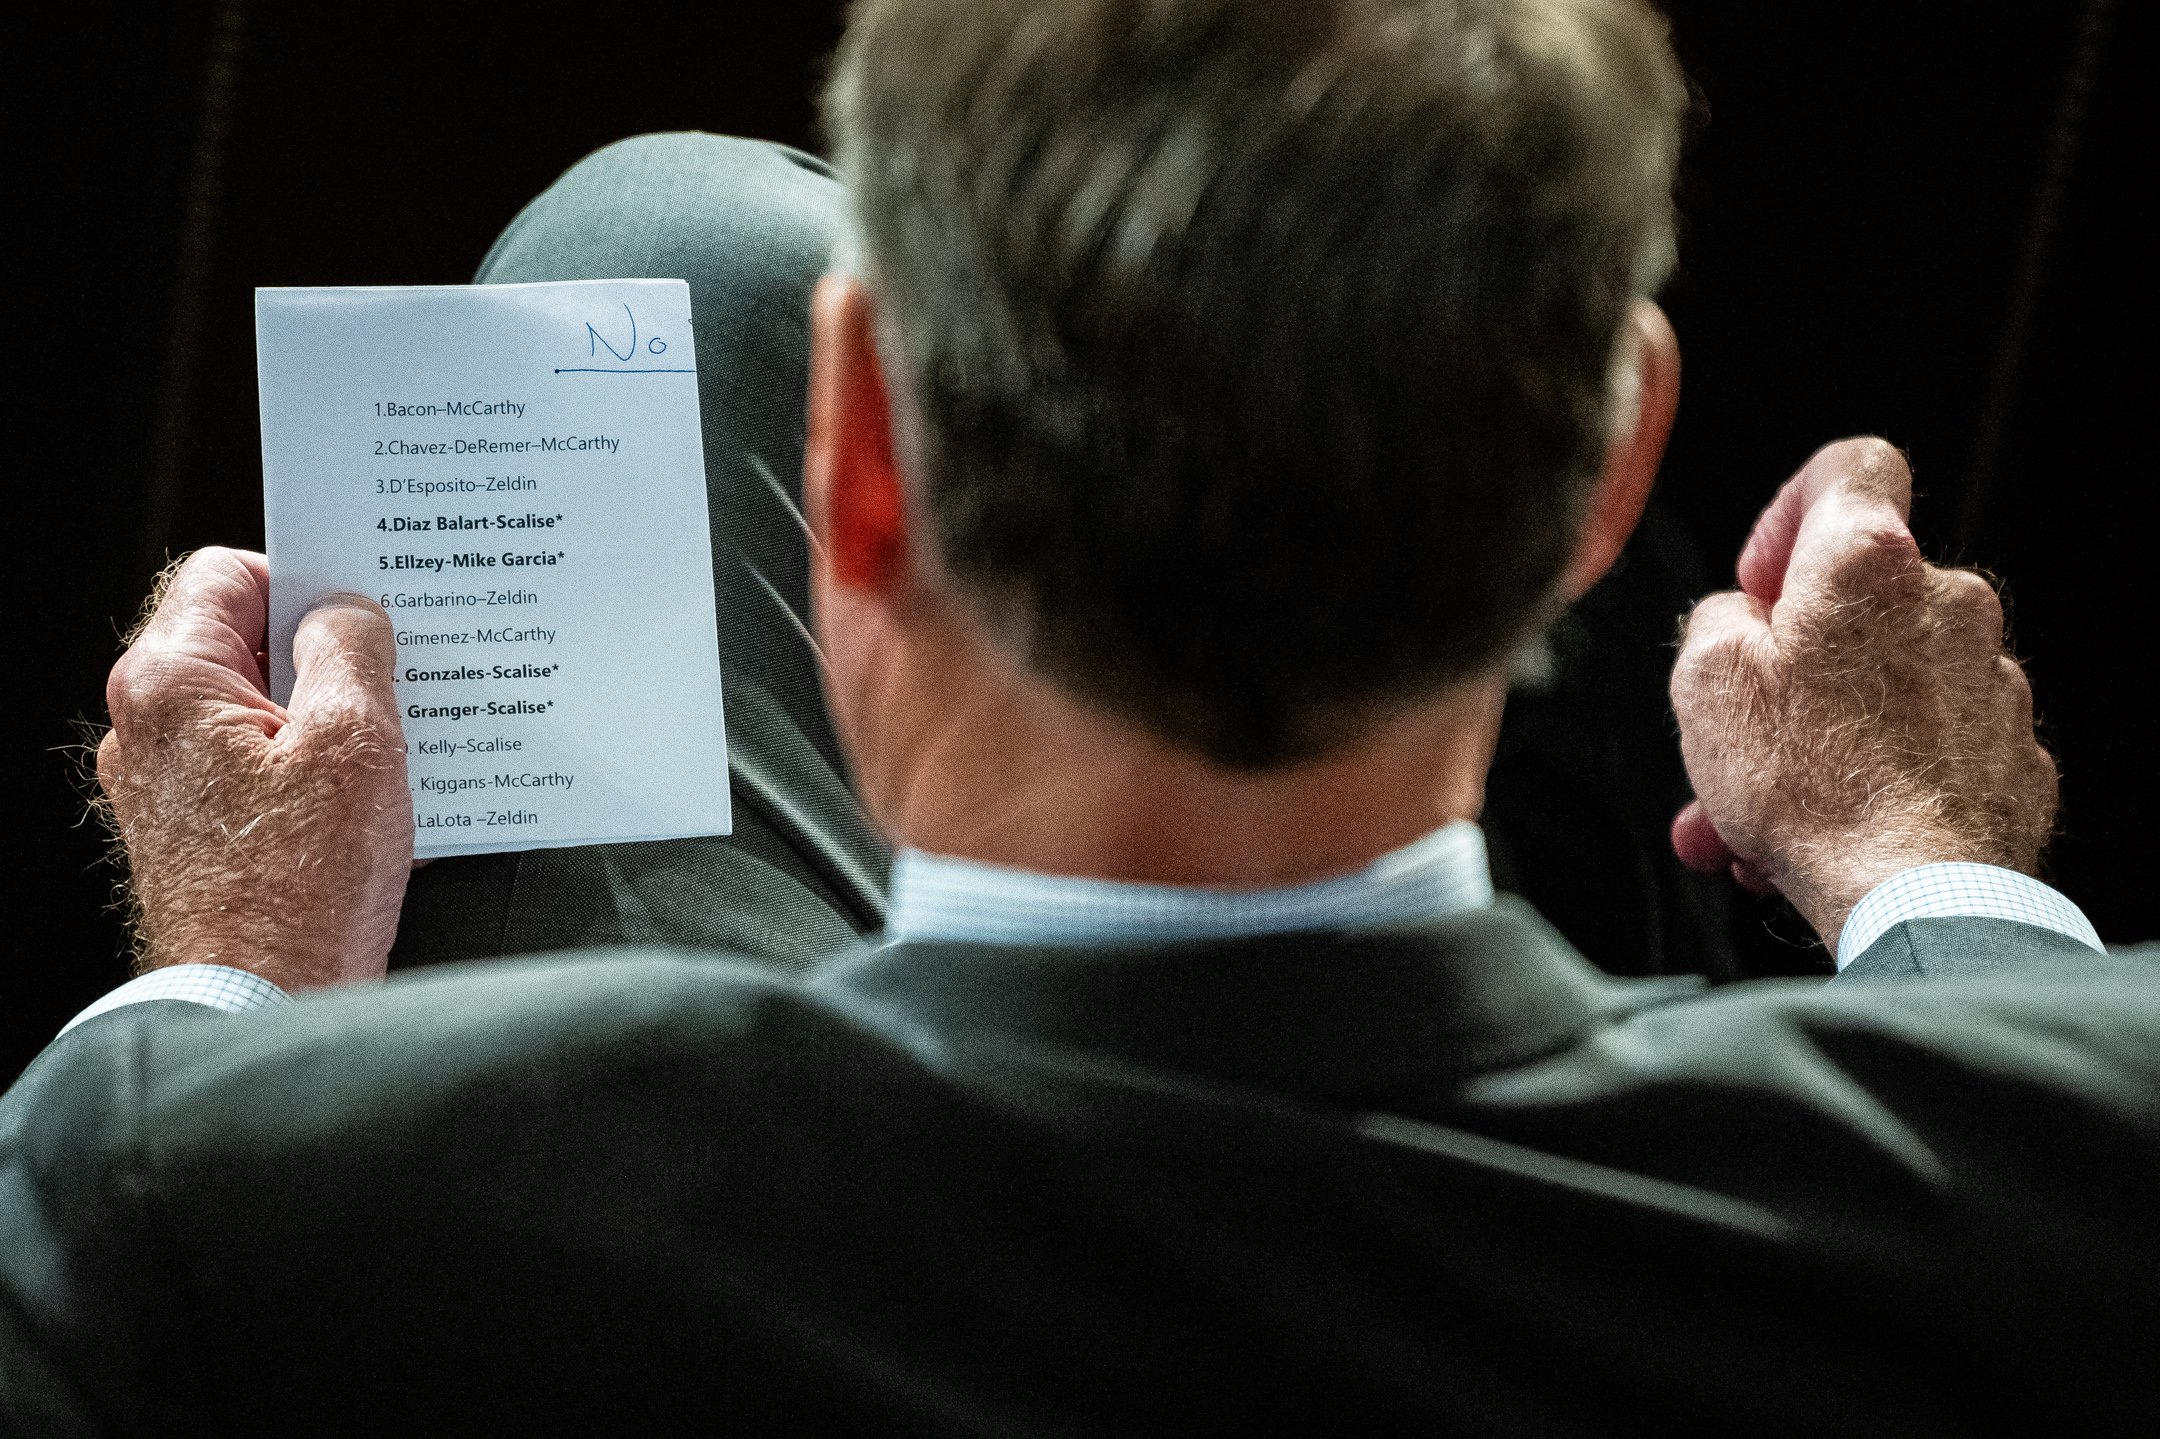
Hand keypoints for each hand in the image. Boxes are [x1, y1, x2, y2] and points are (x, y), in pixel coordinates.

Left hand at [96, 548, 412, 988]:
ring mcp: (168, 786)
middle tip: (396, 681)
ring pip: (261, 709)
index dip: (306, 580)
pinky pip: (263, 770)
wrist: (260, 1006)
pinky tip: (373, 803)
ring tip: (393, 751)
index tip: (364, 611)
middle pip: (247, 642)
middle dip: (327, 654)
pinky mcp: (198, 835)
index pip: (229, 573)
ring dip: (331, 719)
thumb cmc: (300, 890)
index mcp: (171, 682)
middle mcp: (149, 728)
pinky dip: (318, 773)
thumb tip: (348, 613)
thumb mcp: (355, 740)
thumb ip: (352, 649)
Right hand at [1668, 439, 2056, 945]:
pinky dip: (1875, 776)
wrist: (1914, 893)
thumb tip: (1740, 621)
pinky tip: (1827, 831)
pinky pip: (1924, 745)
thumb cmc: (1811, 785)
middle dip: (1790, 660)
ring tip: (1757, 811)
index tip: (1764, 580)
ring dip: (1818, 735)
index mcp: (1869, 560)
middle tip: (1738, 725)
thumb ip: (1716, 619)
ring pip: (1883, 686)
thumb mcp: (1705, 679)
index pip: (1850, 465)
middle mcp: (1948, 603)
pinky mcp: (2009, 753)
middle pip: (1857, 599)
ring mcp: (1989, 680)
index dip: (1793, 509)